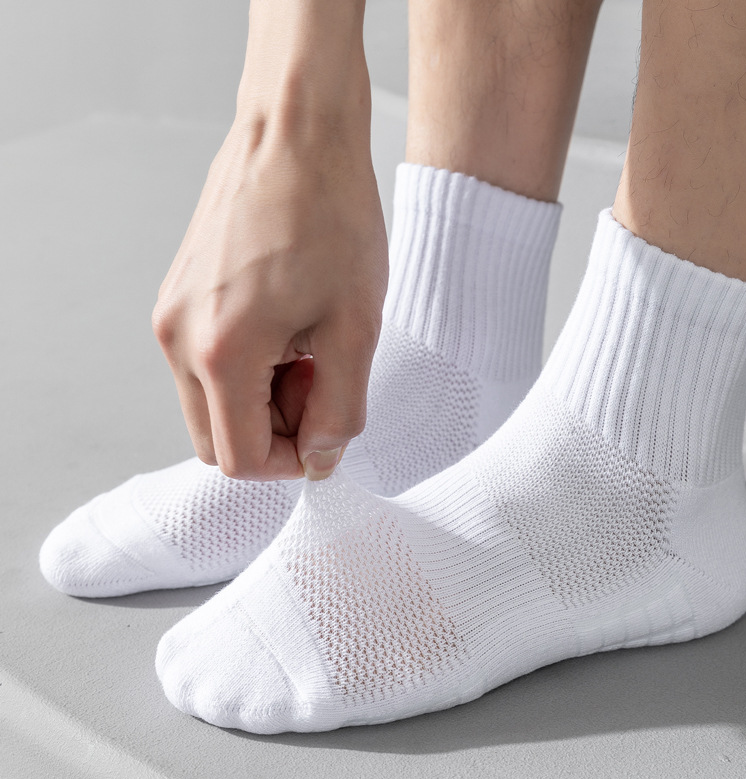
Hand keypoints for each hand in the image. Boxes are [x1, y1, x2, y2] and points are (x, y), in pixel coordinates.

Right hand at [152, 117, 387, 480]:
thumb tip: (319, 459)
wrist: (295, 130)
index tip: (329, 431)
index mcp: (220, 353)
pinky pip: (204, 363)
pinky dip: (245, 368)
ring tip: (311, 347)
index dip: (292, 462)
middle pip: (216, 439)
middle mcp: (178, 339)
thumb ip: (340, 409)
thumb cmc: (332, 216)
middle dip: (274, 431)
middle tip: (323, 381)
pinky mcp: (176, 294)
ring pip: (209, 403)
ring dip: (261, 399)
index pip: (242, 459)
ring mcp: (170, 313)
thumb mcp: (356, 326)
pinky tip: (288, 327)